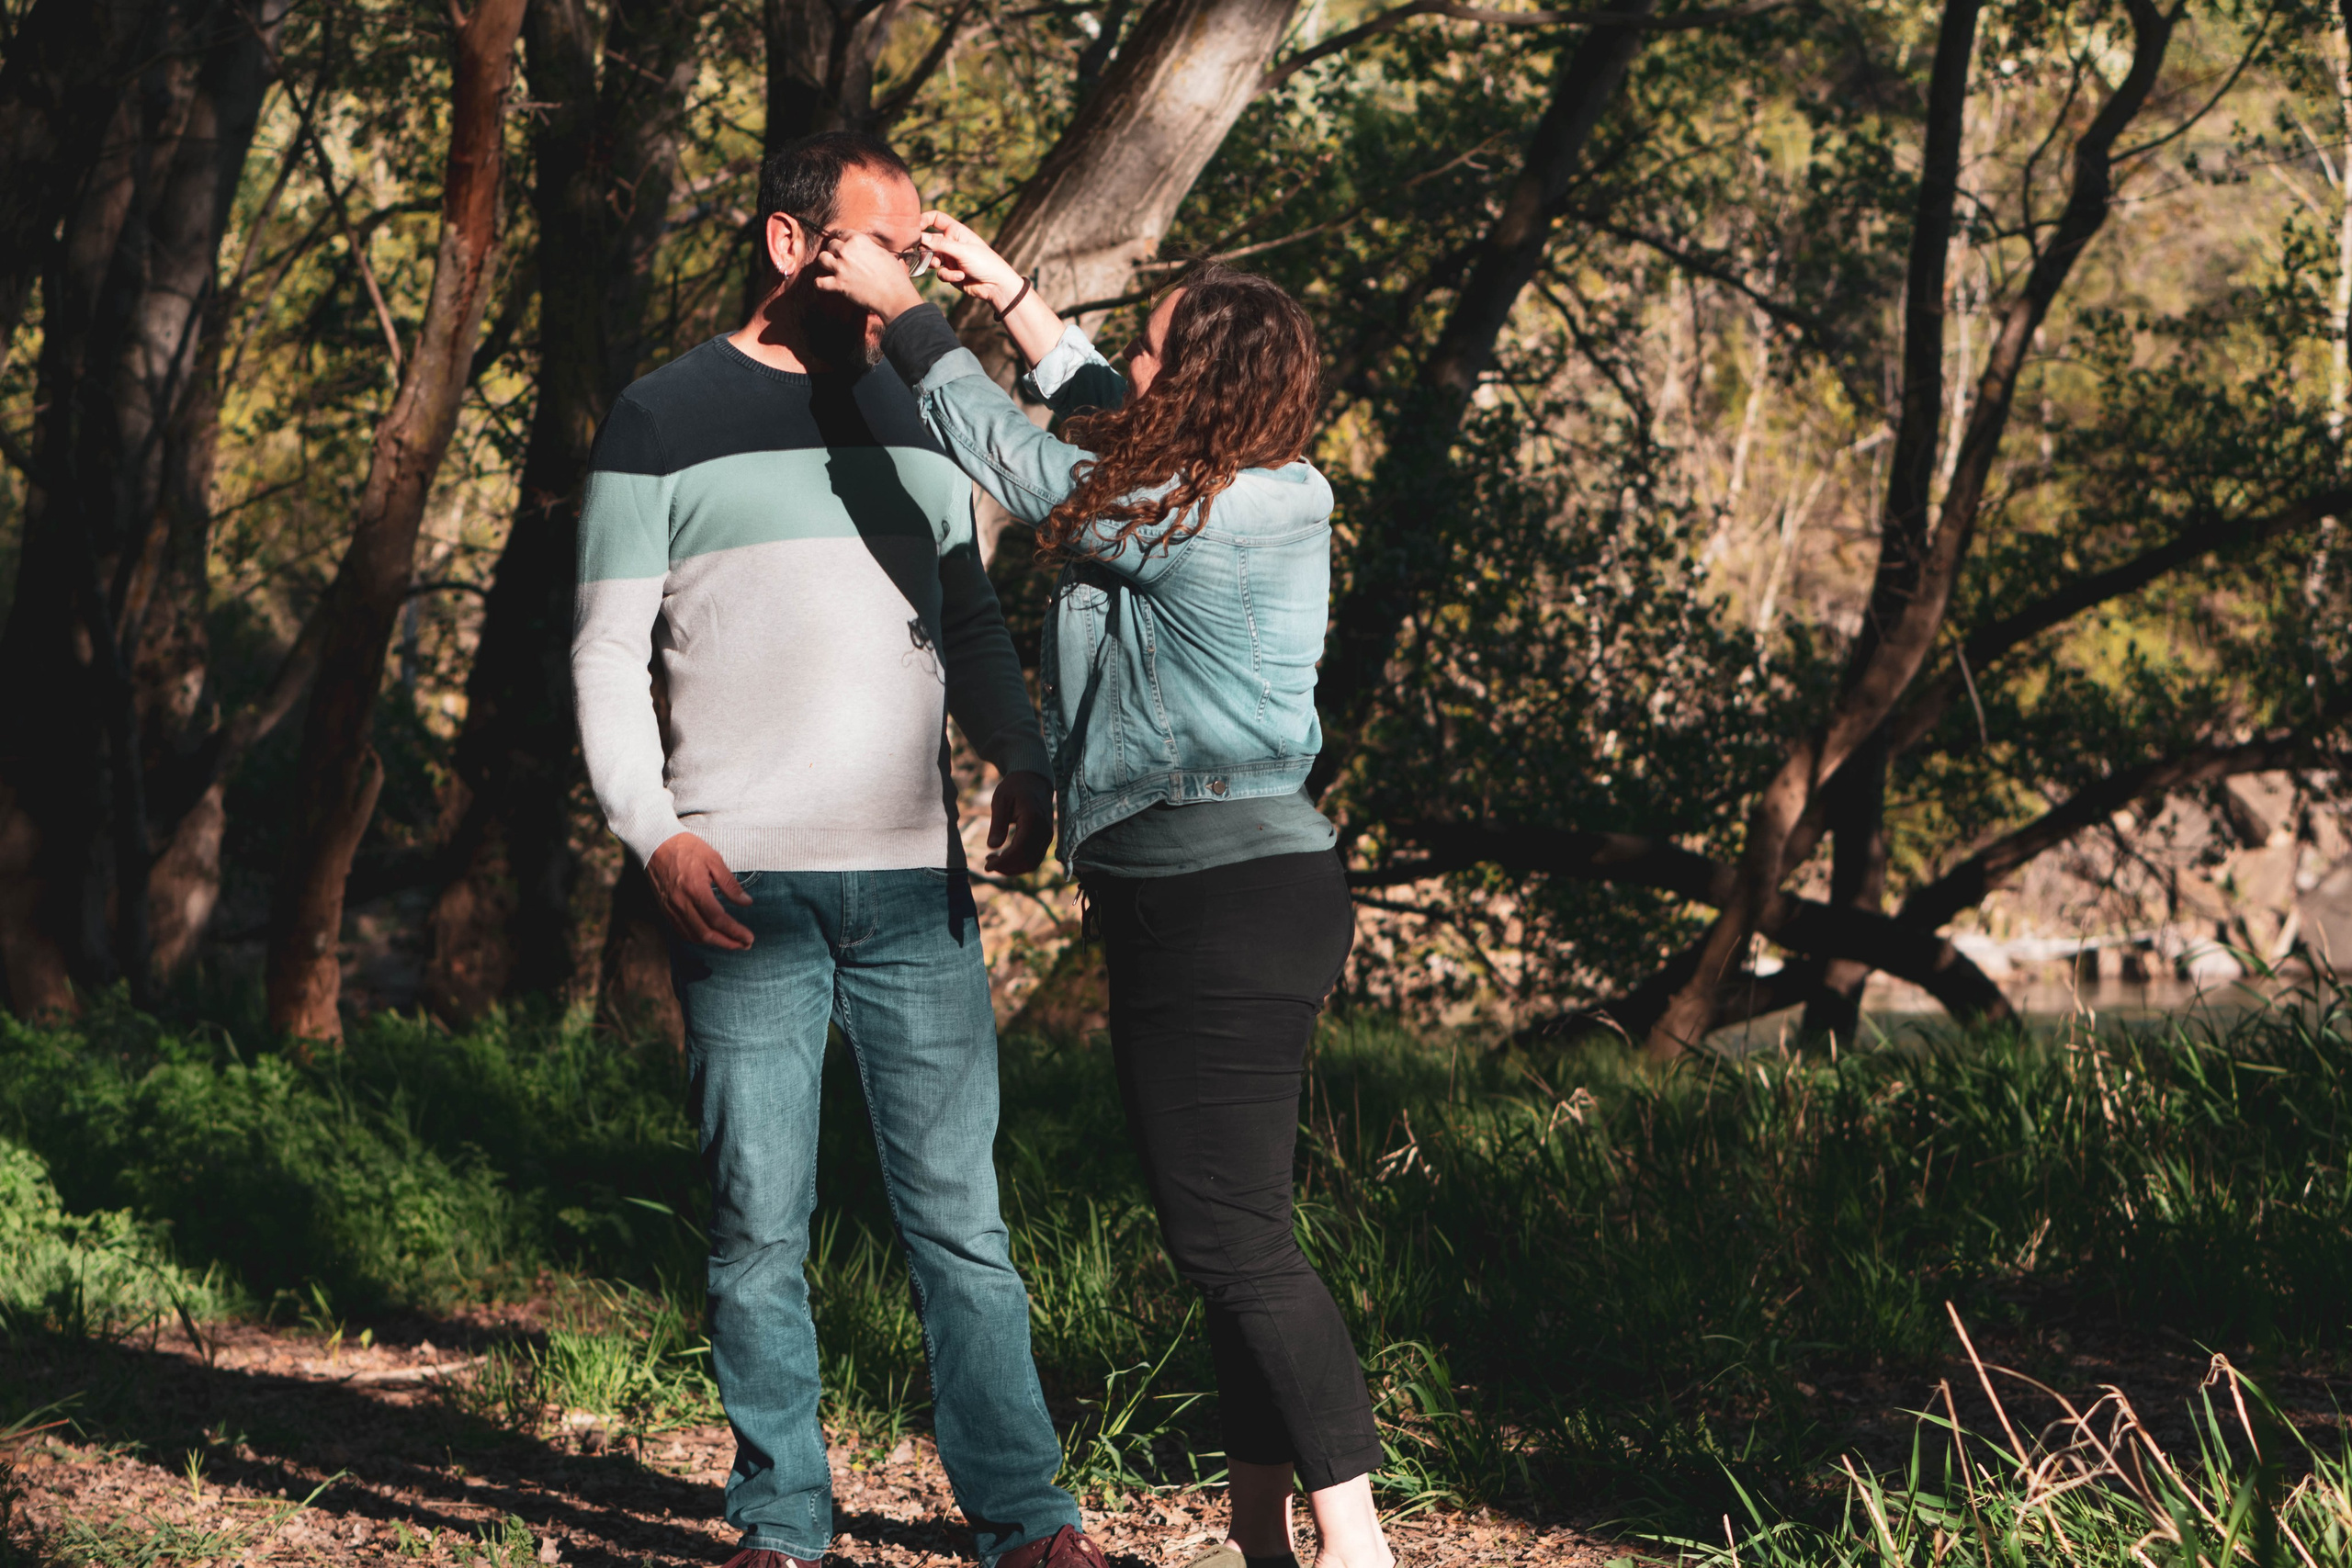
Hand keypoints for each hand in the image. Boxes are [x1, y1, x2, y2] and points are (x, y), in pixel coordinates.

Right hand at [647, 832, 753, 948]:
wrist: (655, 843)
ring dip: (714, 943)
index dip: (736, 932)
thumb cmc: (686, 848)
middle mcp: (681, 903)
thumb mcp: (714, 860)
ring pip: (693, 936)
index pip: (718, 920)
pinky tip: (709, 936)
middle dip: (728, 943)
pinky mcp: (665, 909)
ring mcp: (671, 908)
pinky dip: (697, 938)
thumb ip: (730, 884)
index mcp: (696, 890)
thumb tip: (747, 902)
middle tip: (745, 944)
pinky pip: (681, 931)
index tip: (749, 938)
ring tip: (731, 942)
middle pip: (706, 934)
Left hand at [808, 231, 924, 321]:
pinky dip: (820, 283)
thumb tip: (866, 249)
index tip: (839, 241)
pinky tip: (825, 283)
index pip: (841, 233)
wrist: (894, 295)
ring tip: (831, 267)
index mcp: (858, 240)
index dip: (839, 237)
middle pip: (830, 245)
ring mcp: (841, 268)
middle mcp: (847, 251)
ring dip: (826, 262)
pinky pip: (819, 282)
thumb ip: (869, 247)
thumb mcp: (883, 252)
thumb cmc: (893, 275)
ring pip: (822, 259)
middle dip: (834, 250)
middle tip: (839, 257)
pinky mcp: (839, 284)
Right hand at [912, 211, 1027, 313]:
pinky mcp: (951, 273)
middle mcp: (951, 243)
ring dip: (934, 263)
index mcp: (956, 231)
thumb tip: (920, 237)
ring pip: (931, 259)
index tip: (914, 228)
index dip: (924, 220)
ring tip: (941, 266)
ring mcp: (950, 258)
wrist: (996, 285)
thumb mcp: (961, 250)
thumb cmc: (984, 262)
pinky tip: (960, 277)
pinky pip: (940, 273)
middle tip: (925, 253)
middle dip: (925, 248)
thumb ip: (940, 245)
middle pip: (928, 240)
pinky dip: (948, 276)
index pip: (936, 218)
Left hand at [985, 770, 1053, 875]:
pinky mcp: (1046, 839)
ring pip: (1032, 863)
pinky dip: (1020, 863)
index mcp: (1033, 820)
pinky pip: (1035, 858)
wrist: (1033, 780)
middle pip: (1027, 860)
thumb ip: (997, 824)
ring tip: (994, 861)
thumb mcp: (1000, 801)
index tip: (987, 866)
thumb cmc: (1014, 788)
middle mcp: (1044, 830)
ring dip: (1013, 868)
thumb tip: (992, 846)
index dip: (1003, 862)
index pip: (1020, 850)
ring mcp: (1047, 836)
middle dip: (1006, 868)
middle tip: (988, 864)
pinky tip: (1005, 858)